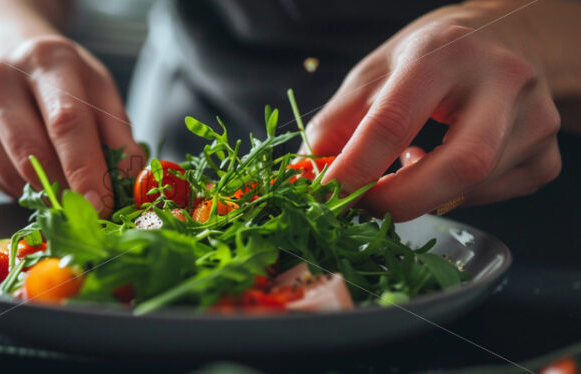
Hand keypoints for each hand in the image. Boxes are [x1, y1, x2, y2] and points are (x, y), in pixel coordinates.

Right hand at [0, 35, 144, 216]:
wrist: (16, 65)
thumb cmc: (66, 84)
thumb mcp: (102, 97)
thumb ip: (120, 139)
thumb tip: (128, 185)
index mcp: (46, 59)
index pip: (66, 121)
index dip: (85, 168)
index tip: (100, 204)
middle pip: (32, 152)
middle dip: (66, 190)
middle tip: (88, 209)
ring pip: (13, 174)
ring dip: (46, 193)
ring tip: (63, 180)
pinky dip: (22, 190)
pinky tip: (33, 171)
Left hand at [304, 2, 561, 220]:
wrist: (505, 40)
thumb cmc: (431, 57)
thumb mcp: (376, 72)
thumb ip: (338, 122)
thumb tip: (306, 175)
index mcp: (446, 52)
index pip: (396, 120)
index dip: (355, 167)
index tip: (325, 194)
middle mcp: (503, 81)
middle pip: (460, 165)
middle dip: (400, 200)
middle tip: (362, 208)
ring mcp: (535, 120)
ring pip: (475, 187)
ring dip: (425, 195)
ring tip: (405, 167)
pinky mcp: (546, 156)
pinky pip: (493, 196)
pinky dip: (455, 195)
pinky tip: (442, 166)